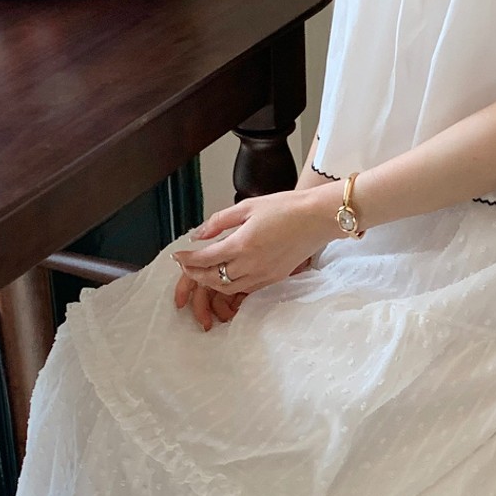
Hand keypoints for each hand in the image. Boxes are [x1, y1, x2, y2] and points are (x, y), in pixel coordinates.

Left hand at [173, 189, 338, 296]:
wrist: (317, 218)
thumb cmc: (286, 208)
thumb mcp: (247, 206)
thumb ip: (219, 221)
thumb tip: (199, 234)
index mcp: (242, 244)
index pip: (205, 259)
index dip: (187, 259)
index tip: (177, 256)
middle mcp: (251, 264)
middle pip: (213, 278)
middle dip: (195, 273)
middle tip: (186, 266)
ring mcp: (263, 275)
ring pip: (228, 288)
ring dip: (211, 282)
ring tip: (202, 273)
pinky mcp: (274, 279)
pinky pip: (245, 289)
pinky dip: (230, 286)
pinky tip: (226, 276)